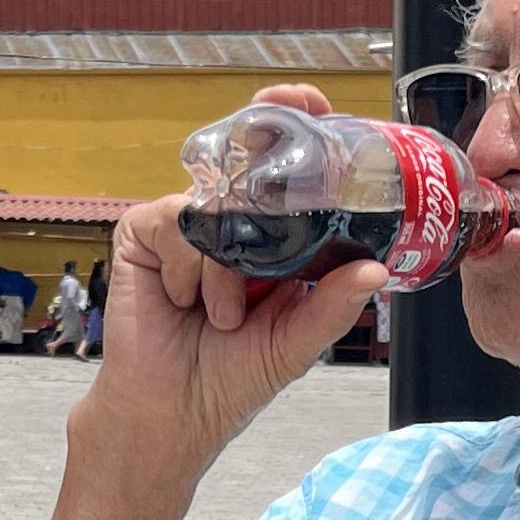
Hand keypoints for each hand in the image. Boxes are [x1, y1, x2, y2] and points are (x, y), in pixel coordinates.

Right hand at [82, 83, 381, 486]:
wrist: (172, 414)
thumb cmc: (230, 379)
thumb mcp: (295, 342)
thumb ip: (332, 305)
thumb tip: (375, 271)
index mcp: (271, 240)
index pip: (286, 173)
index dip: (300, 132)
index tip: (318, 106)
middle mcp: (229, 224)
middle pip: (248, 161)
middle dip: (266, 137)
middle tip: (285, 121)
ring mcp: (185, 225)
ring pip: (217, 205)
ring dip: (228, 267)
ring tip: (225, 317)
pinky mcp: (144, 233)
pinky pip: (177, 222)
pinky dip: (191, 269)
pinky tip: (187, 305)